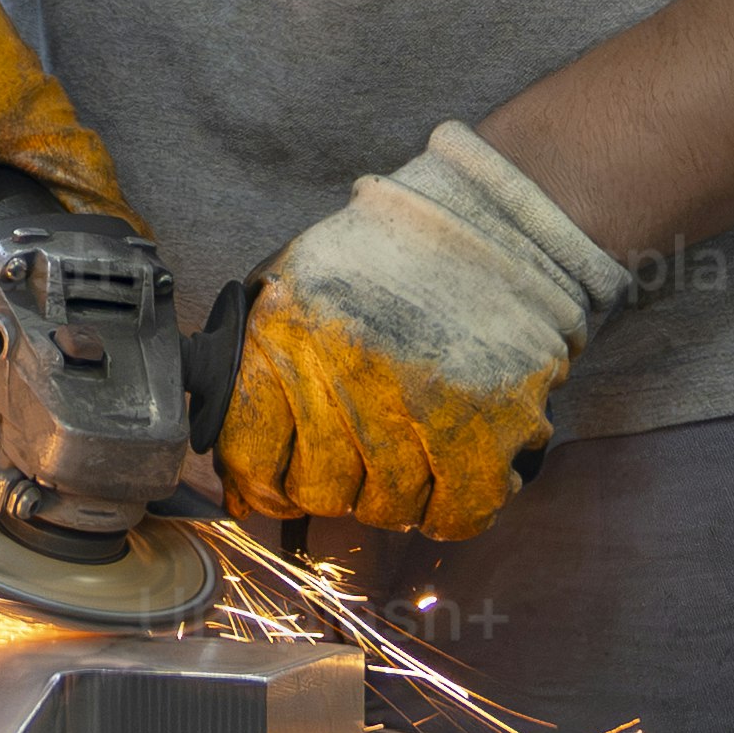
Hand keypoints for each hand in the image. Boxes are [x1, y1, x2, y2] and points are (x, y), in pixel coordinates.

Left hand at [205, 123, 633, 539]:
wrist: (494, 219)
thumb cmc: (382, 258)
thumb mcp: (291, 285)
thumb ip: (256, 373)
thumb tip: (239, 487)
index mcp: (288, 329)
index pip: (251, 457)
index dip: (262, 483)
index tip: (279, 483)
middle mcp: (350, 366)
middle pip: (321, 492)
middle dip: (332, 488)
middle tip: (356, 459)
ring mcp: (425, 396)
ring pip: (388, 510)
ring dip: (394, 497)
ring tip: (410, 451)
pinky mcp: (494, 419)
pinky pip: (459, 514)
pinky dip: (451, 511)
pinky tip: (450, 476)